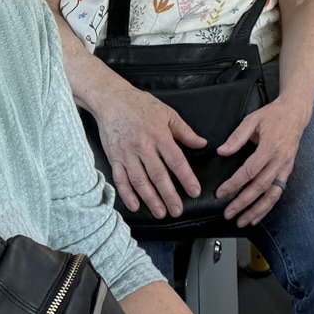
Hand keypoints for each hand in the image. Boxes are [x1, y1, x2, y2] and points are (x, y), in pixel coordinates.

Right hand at [91, 79, 207, 217]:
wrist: (112, 100)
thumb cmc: (141, 105)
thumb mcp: (167, 113)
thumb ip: (185, 132)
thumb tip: (202, 144)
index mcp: (159, 135)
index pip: (176, 160)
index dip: (186, 177)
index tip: (194, 191)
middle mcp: (143, 146)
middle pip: (158, 175)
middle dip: (169, 195)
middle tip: (178, 210)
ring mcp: (127, 154)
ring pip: (140, 181)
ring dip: (150, 199)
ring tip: (161, 213)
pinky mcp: (114, 158)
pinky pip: (120, 180)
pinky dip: (127, 195)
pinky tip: (135, 206)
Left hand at [216, 97, 311, 225]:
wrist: (296, 113)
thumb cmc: (274, 115)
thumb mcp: (253, 119)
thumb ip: (237, 137)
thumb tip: (222, 151)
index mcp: (270, 147)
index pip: (250, 171)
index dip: (234, 184)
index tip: (221, 193)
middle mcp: (280, 160)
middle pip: (260, 186)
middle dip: (243, 202)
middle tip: (228, 213)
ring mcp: (285, 167)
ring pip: (272, 194)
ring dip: (257, 210)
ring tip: (242, 221)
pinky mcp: (288, 171)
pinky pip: (278, 192)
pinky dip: (267, 206)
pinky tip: (257, 216)